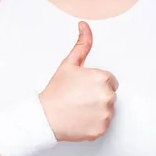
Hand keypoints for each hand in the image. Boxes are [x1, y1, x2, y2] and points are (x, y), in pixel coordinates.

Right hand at [39, 21, 118, 141]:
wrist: (45, 117)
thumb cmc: (56, 92)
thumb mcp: (68, 64)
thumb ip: (82, 44)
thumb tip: (84, 26)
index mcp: (102, 78)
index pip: (109, 80)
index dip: (94, 83)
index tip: (82, 88)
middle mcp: (108, 96)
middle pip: (110, 95)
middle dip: (97, 96)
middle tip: (79, 99)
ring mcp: (106, 114)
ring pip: (107, 110)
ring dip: (97, 110)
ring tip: (79, 109)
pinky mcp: (102, 128)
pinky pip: (103, 124)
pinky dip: (94, 123)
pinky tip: (80, 119)